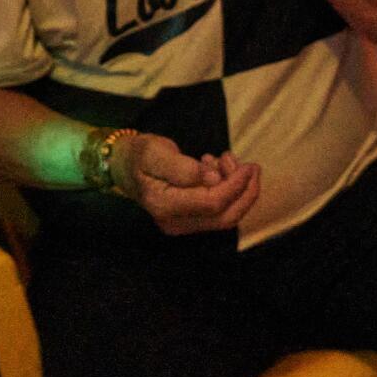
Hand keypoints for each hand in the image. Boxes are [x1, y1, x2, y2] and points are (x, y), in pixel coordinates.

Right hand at [112, 135, 260, 234]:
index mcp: (164, 205)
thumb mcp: (157, 152)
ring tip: (224, 159)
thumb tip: (213, 178)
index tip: (249, 165)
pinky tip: (216, 168)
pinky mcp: (189, 220)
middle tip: (250, 166)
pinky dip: (228, 191)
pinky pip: (218, 212)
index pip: (213, 203)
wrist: (125, 167)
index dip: (236, 185)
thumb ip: (184, 167)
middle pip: (225, 217)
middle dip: (245, 192)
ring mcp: (181, 225)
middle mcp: (174, 222)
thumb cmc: (140, 156)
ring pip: (226, 216)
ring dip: (237, 189)